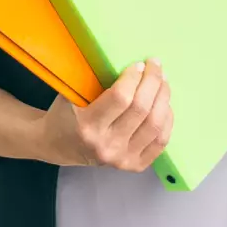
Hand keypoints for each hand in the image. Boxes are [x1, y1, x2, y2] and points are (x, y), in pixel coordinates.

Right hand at [42, 60, 172, 170]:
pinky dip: (167, 120)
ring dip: (163, 98)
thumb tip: (124, 60)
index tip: (138, 64)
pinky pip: (160, 141)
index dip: (134, 78)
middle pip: (141, 109)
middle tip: (155, 65)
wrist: (59, 147)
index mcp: (87, 126)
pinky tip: (164, 105)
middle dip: (153, 82)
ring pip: (155, 125)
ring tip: (163, 82)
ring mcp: (122, 159)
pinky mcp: (134, 166)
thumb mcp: (69, 95)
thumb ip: (91, 81)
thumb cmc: (64, 115)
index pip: (120, 98)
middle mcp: (106, 146)